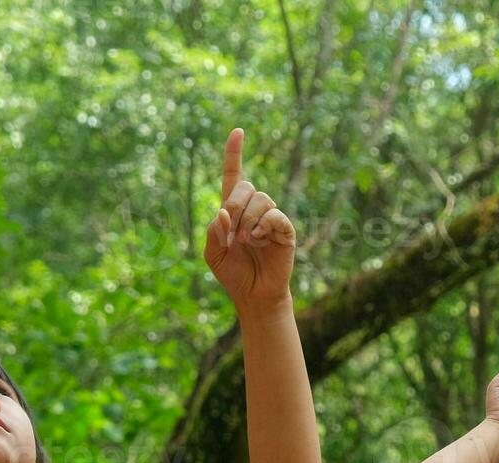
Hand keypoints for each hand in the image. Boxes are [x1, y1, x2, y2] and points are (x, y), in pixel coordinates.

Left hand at [204, 127, 294, 314]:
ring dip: (247, 220)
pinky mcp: (285, 230)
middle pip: (246, 187)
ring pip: (261, 199)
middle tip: (231, 232)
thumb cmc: (233, 273)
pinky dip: (263, 226)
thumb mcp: (213, 254)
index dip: (234, 153)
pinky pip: (275, 215)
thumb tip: (224, 212)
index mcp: (234, 210)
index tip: (237, 131)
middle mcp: (254, 209)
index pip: (234, 175)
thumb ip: (213, 231)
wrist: (254, 295)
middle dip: (234, 205)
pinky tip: (259, 240)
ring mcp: (271, 218)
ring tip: (245, 241)